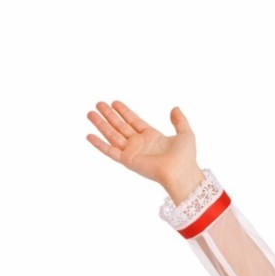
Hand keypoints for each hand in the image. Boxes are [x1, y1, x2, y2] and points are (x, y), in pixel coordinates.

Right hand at [85, 100, 201, 198]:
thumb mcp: (186, 133)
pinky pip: (110, 151)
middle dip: (109, 115)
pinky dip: (99, 144)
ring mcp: (133, 152)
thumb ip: (180, 121)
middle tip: (98, 104)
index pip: (134, 121)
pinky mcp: (128, 160)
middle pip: (120, 126)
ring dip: (101, 124)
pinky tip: (89, 136)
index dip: (124, 111)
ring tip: (90, 113)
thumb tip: (175, 108)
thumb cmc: (186, 157)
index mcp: (152, 137)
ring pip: (112, 135)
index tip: (114, 102)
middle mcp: (140, 144)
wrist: (181, 173)